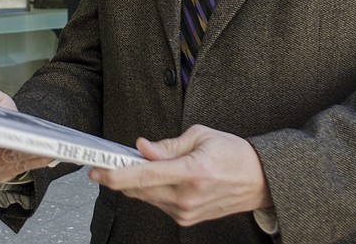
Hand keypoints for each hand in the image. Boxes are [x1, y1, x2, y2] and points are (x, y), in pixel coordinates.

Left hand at [88, 124, 272, 225]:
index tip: (96, 170)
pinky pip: (158, 203)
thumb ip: (168, 145)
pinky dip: (151, 190)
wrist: (259, 181)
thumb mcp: (201, 136)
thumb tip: (142, 148)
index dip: (115, 174)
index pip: (144, 175)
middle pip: (139, 189)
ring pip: (146, 197)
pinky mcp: (186, 219)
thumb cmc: (233, 154)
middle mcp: (187, 197)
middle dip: (119, 176)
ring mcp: (186, 212)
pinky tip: (158, 177)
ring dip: (137, 182)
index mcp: (192, 172)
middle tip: (108, 162)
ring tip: (142, 164)